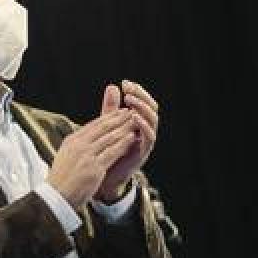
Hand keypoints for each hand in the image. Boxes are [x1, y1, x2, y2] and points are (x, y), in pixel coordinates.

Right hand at [46, 108, 136, 209]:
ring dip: (124, 128)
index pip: (93, 125)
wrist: (56, 196)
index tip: (119, 111)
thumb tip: (87, 138)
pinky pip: (112, 152)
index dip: (108, 117)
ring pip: (109, 137)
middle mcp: (79, 145)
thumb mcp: (66, 156)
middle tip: (130, 111)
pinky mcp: (94, 168)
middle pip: (102, 127)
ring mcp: (86, 155)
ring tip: (135, 122)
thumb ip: (78, 146)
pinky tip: (132, 138)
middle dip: (118, 118)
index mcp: (72, 141)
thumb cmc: (61, 179)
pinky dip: (123, 143)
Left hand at [95, 80, 158, 201]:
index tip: (125, 82)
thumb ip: (111, 108)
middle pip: (152, 108)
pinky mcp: (144, 152)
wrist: (105, 175)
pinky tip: (134, 117)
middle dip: (141, 96)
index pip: (144, 102)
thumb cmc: (108, 149)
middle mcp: (145, 130)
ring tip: (130, 100)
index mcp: (138, 122)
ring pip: (153, 121)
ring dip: (142, 108)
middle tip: (128, 89)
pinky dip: (143, 125)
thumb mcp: (108, 125)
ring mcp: (146, 141)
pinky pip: (149, 137)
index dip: (137, 92)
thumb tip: (112, 86)